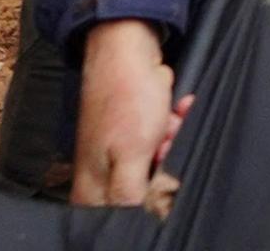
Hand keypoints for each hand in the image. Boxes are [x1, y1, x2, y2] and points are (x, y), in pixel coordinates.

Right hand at [71, 20, 188, 206]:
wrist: (129, 50)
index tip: (159, 180)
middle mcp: (102, 177)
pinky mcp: (135, 135)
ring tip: (170, 122)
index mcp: (91, 190)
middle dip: (164, 167)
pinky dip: (173, 125)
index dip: (147, 203)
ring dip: (172, 142)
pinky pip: (162, 142)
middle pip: (143, 193)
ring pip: (157, 166)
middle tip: (165, 144)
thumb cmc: (125, 98)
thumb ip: (130, 194)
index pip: (121, 219)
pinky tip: (178, 108)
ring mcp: (119, 155)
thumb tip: (140, 219)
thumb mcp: (131, 155)